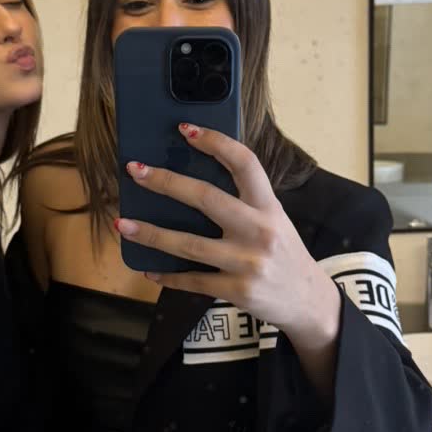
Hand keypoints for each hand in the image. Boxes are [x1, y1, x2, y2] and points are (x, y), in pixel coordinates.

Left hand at [116, 123, 341, 349]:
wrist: (309, 302)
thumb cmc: (284, 254)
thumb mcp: (275, 221)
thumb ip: (244, 203)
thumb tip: (190, 185)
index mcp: (269, 206)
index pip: (244, 163)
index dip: (215, 143)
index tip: (185, 129)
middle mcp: (260, 230)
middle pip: (206, 198)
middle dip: (166, 182)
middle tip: (135, 170)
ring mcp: (248, 262)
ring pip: (189, 244)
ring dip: (151, 234)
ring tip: (122, 224)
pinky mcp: (237, 290)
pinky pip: (193, 281)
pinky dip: (167, 276)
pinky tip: (148, 269)